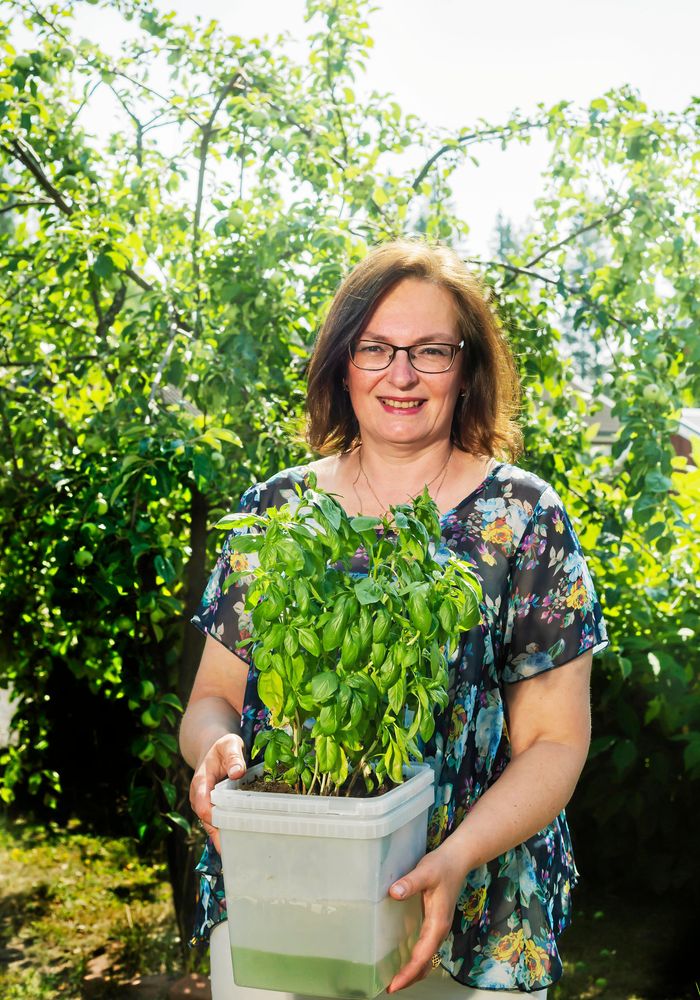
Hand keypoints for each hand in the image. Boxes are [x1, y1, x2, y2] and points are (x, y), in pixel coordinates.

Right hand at [189, 733, 246, 853]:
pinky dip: (229, 832)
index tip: (227, 830)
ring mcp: (205, 805)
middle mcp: (199, 798)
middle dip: (221, 837)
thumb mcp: (229, 744)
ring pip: (213, 826)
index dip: (213, 819)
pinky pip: (219, 823)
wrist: (213, 748)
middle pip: (207, 822)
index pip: (202, 806)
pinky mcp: (213, 808)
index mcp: (200, 783)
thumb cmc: (222, 746)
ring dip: (226, 838)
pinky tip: (243, 842)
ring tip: (243, 852)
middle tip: (239, 852)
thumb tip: (238, 772)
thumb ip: (234, 757)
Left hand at [385, 844, 464, 992]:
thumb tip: (394, 893)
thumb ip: (410, 882)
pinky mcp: (435, 923)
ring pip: (426, 958)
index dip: (408, 972)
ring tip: (395, 979)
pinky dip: (416, 960)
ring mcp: (438, 928)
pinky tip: (403, 959)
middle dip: (410, 978)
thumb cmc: (442, 866)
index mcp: (438, 923)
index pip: (422, 955)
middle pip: (425, 963)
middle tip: (390, 987)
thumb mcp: (425, 871)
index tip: (394, 985)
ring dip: (413, 971)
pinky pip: (425, 948)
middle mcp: (439, 930)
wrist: (458, 860)